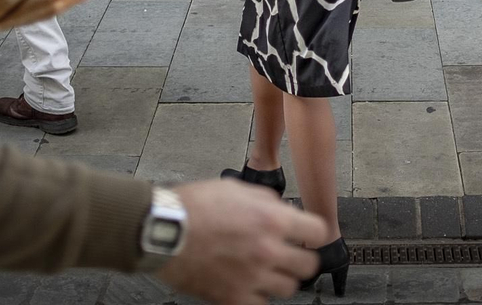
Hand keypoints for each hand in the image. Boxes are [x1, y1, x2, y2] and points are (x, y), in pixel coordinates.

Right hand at [160, 180, 326, 304]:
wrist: (164, 230)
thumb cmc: (194, 206)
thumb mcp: (236, 188)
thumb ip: (265, 200)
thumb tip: (280, 208)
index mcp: (272, 219)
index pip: (318, 232)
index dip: (314, 233)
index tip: (310, 236)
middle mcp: (268, 250)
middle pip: (309, 265)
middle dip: (302, 258)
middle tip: (292, 256)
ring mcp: (253, 277)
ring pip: (289, 288)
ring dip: (281, 279)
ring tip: (268, 271)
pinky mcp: (234, 297)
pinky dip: (258, 297)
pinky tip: (250, 286)